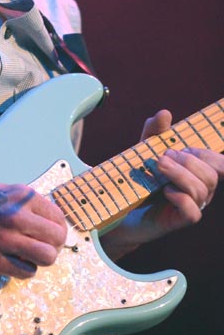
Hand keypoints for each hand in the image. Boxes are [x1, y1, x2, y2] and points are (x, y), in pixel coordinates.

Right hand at [0, 181, 67, 278]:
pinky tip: (17, 262)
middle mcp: (18, 216)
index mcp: (21, 197)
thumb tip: (46, 218)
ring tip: (33, 256)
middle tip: (46, 246)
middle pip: (57, 238)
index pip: (58, 217)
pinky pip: (26, 272)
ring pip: (46, 257)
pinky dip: (26, 269)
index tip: (52, 233)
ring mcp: (7, 239)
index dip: (58, 228)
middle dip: (55, 244)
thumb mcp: (1, 190)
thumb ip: (25, 203)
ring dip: (43, 259)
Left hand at [103, 109, 223, 257]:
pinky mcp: (179, 221)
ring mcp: (192, 206)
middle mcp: (200, 190)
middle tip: (163, 157)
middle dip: (189, 162)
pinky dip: (180, 197)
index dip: (209, 154)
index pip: (220, 165)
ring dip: (180, 175)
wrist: (120, 206)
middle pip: (212, 176)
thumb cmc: (139, 176)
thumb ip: (155, 131)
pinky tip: (164, 190)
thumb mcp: (145, 149)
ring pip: (201, 191)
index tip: (184, 148)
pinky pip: (193, 212)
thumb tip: (165, 113)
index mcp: (197, 173)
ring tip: (159, 167)